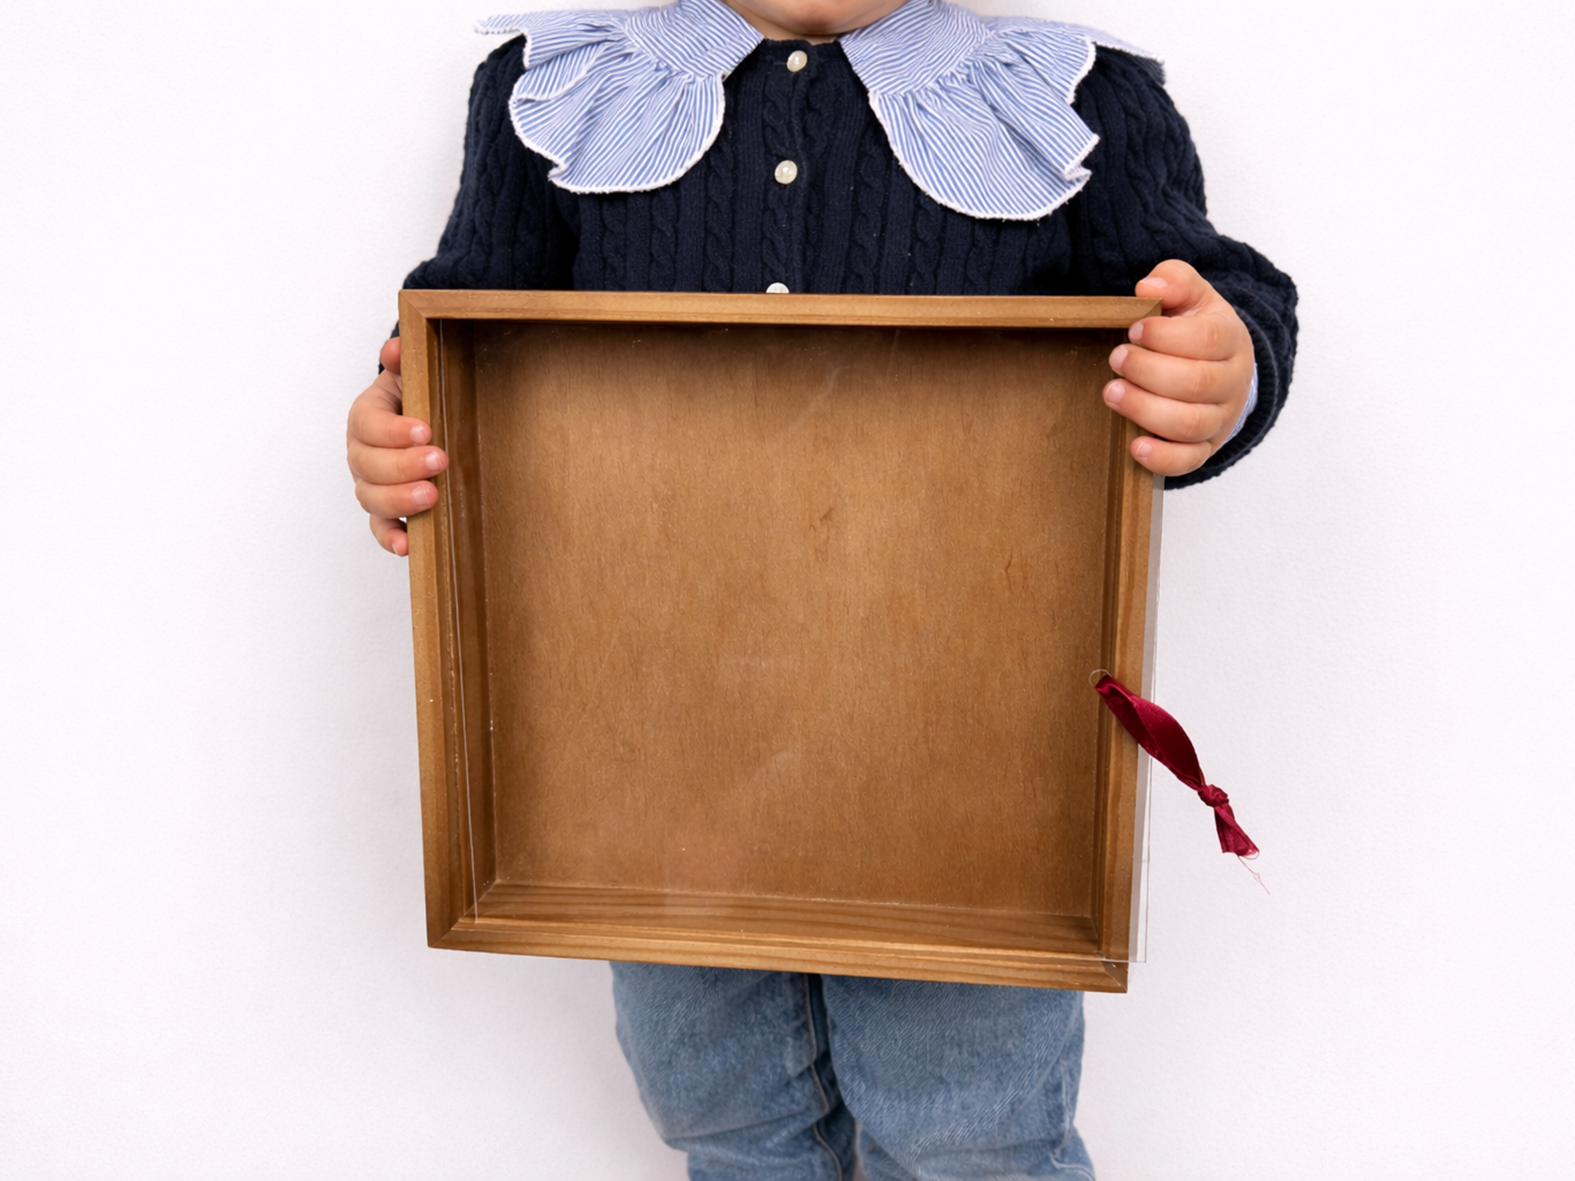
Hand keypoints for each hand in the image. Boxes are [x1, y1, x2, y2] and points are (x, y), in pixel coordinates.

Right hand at [346, 337, 447, 555]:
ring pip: (370, 498)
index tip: (425, 430)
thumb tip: (397, 348)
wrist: (423, 423)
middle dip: (402, 465)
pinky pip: (379, 528)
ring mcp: (369, 485)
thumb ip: (405, 361)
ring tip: (432, 496)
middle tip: (439, 461)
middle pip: (367, 465)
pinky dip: (391, 538)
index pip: (367, 424)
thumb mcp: (414, 375)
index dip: (392, 430)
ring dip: (399, 500)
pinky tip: (410, 545)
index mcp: (365, 417)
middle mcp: (360, 453)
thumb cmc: (418, 400)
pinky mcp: (384, 512)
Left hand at [1103, 260, 1255, 476]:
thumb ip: (1174, 281)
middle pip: (1196, 383)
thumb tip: (1149, 287)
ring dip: (1146, 409)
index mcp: (1231, 340)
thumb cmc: (1196, 329)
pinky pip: (1188, 461)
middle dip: (1148, 371)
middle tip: (1116, 359)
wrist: (1220, 367)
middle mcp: (1232, 383)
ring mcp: (1220, 419)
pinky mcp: (1204, 448)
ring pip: (1190, 423)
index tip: (1135, 330)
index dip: (1168, 336)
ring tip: (1112, 393)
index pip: (1208, 340)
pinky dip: (1162, 459)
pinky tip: (1135, 446)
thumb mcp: (1190, 296)